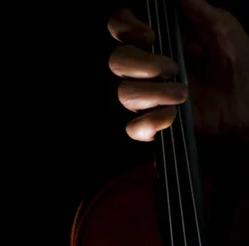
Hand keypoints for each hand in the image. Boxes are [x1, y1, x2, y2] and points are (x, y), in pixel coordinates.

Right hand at [108, 0, 248, 142]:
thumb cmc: (237, 67)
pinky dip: (151, 122)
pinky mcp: (152, 125)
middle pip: (117, 61)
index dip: (124, 28)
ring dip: (154, 93)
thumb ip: (196, 8)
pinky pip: (134, 127)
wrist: (245, 106)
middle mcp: (145, 69)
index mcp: (157, 43)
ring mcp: (146, 99)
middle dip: (143, 64)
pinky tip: (172, 116)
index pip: (120, 28)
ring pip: (125, 94)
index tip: (150, 36)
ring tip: (182, 94)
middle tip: (173, 68)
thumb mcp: (221, 29)